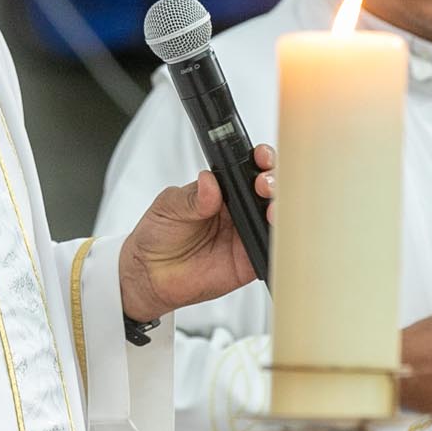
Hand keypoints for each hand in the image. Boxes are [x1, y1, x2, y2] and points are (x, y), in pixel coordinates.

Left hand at [117, 144, 276, 324]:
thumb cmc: (158, 235)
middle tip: (262, 184)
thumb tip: (210, 183)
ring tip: (270, 209)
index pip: (250, 168)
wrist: (149, 273)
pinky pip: (272, 250)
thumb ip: (192, 196)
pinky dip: (279, 242)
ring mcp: (246, 235)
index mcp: (223, 190)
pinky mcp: (249, 261)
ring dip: (282, 209)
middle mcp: (239, 211)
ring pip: (278, 218)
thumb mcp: (170, 206)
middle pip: (272, 190)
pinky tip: (274, 234)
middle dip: (275, 181)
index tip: (260, 157)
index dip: (261, 159)